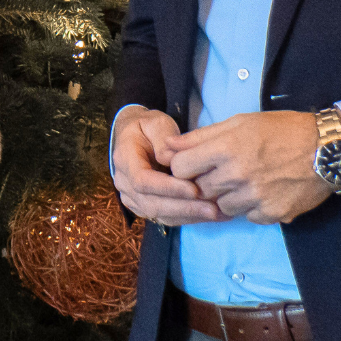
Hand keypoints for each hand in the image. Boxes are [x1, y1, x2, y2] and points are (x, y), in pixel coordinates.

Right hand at [109, 108, 224, 225]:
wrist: (135, 136)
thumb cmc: (148, 127)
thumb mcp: (156, 123)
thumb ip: (163, 139)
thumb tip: (171, 159)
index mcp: (124, 159)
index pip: (143, 181)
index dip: (168, 188)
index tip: (195, 189)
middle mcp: (124, 183)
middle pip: (151, 204)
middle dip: (184, 208)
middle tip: (213, 209)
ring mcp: (132, 198)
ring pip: (159, 215)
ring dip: (188, 216)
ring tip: (216, 214)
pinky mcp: (144, 207)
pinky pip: (165, 218)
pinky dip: (188, 218)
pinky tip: (209, 215)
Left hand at [161, 111, 332, 223]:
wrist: (327, 149)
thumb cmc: (282, 130)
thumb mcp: (239, 122)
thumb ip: (200, 137)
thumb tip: (168, 146)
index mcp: (226, 148)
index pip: (180, 168)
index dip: (184, 167)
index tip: (194, 164)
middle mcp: (237, 175)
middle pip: (200, 190)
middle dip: (206, 182)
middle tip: (224, 171)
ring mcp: (255, 197)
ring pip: (221, 207)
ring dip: (228, 196)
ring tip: (247, 180)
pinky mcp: (272, 214)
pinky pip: (248, 217)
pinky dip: (252, 207)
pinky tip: (264, 191)